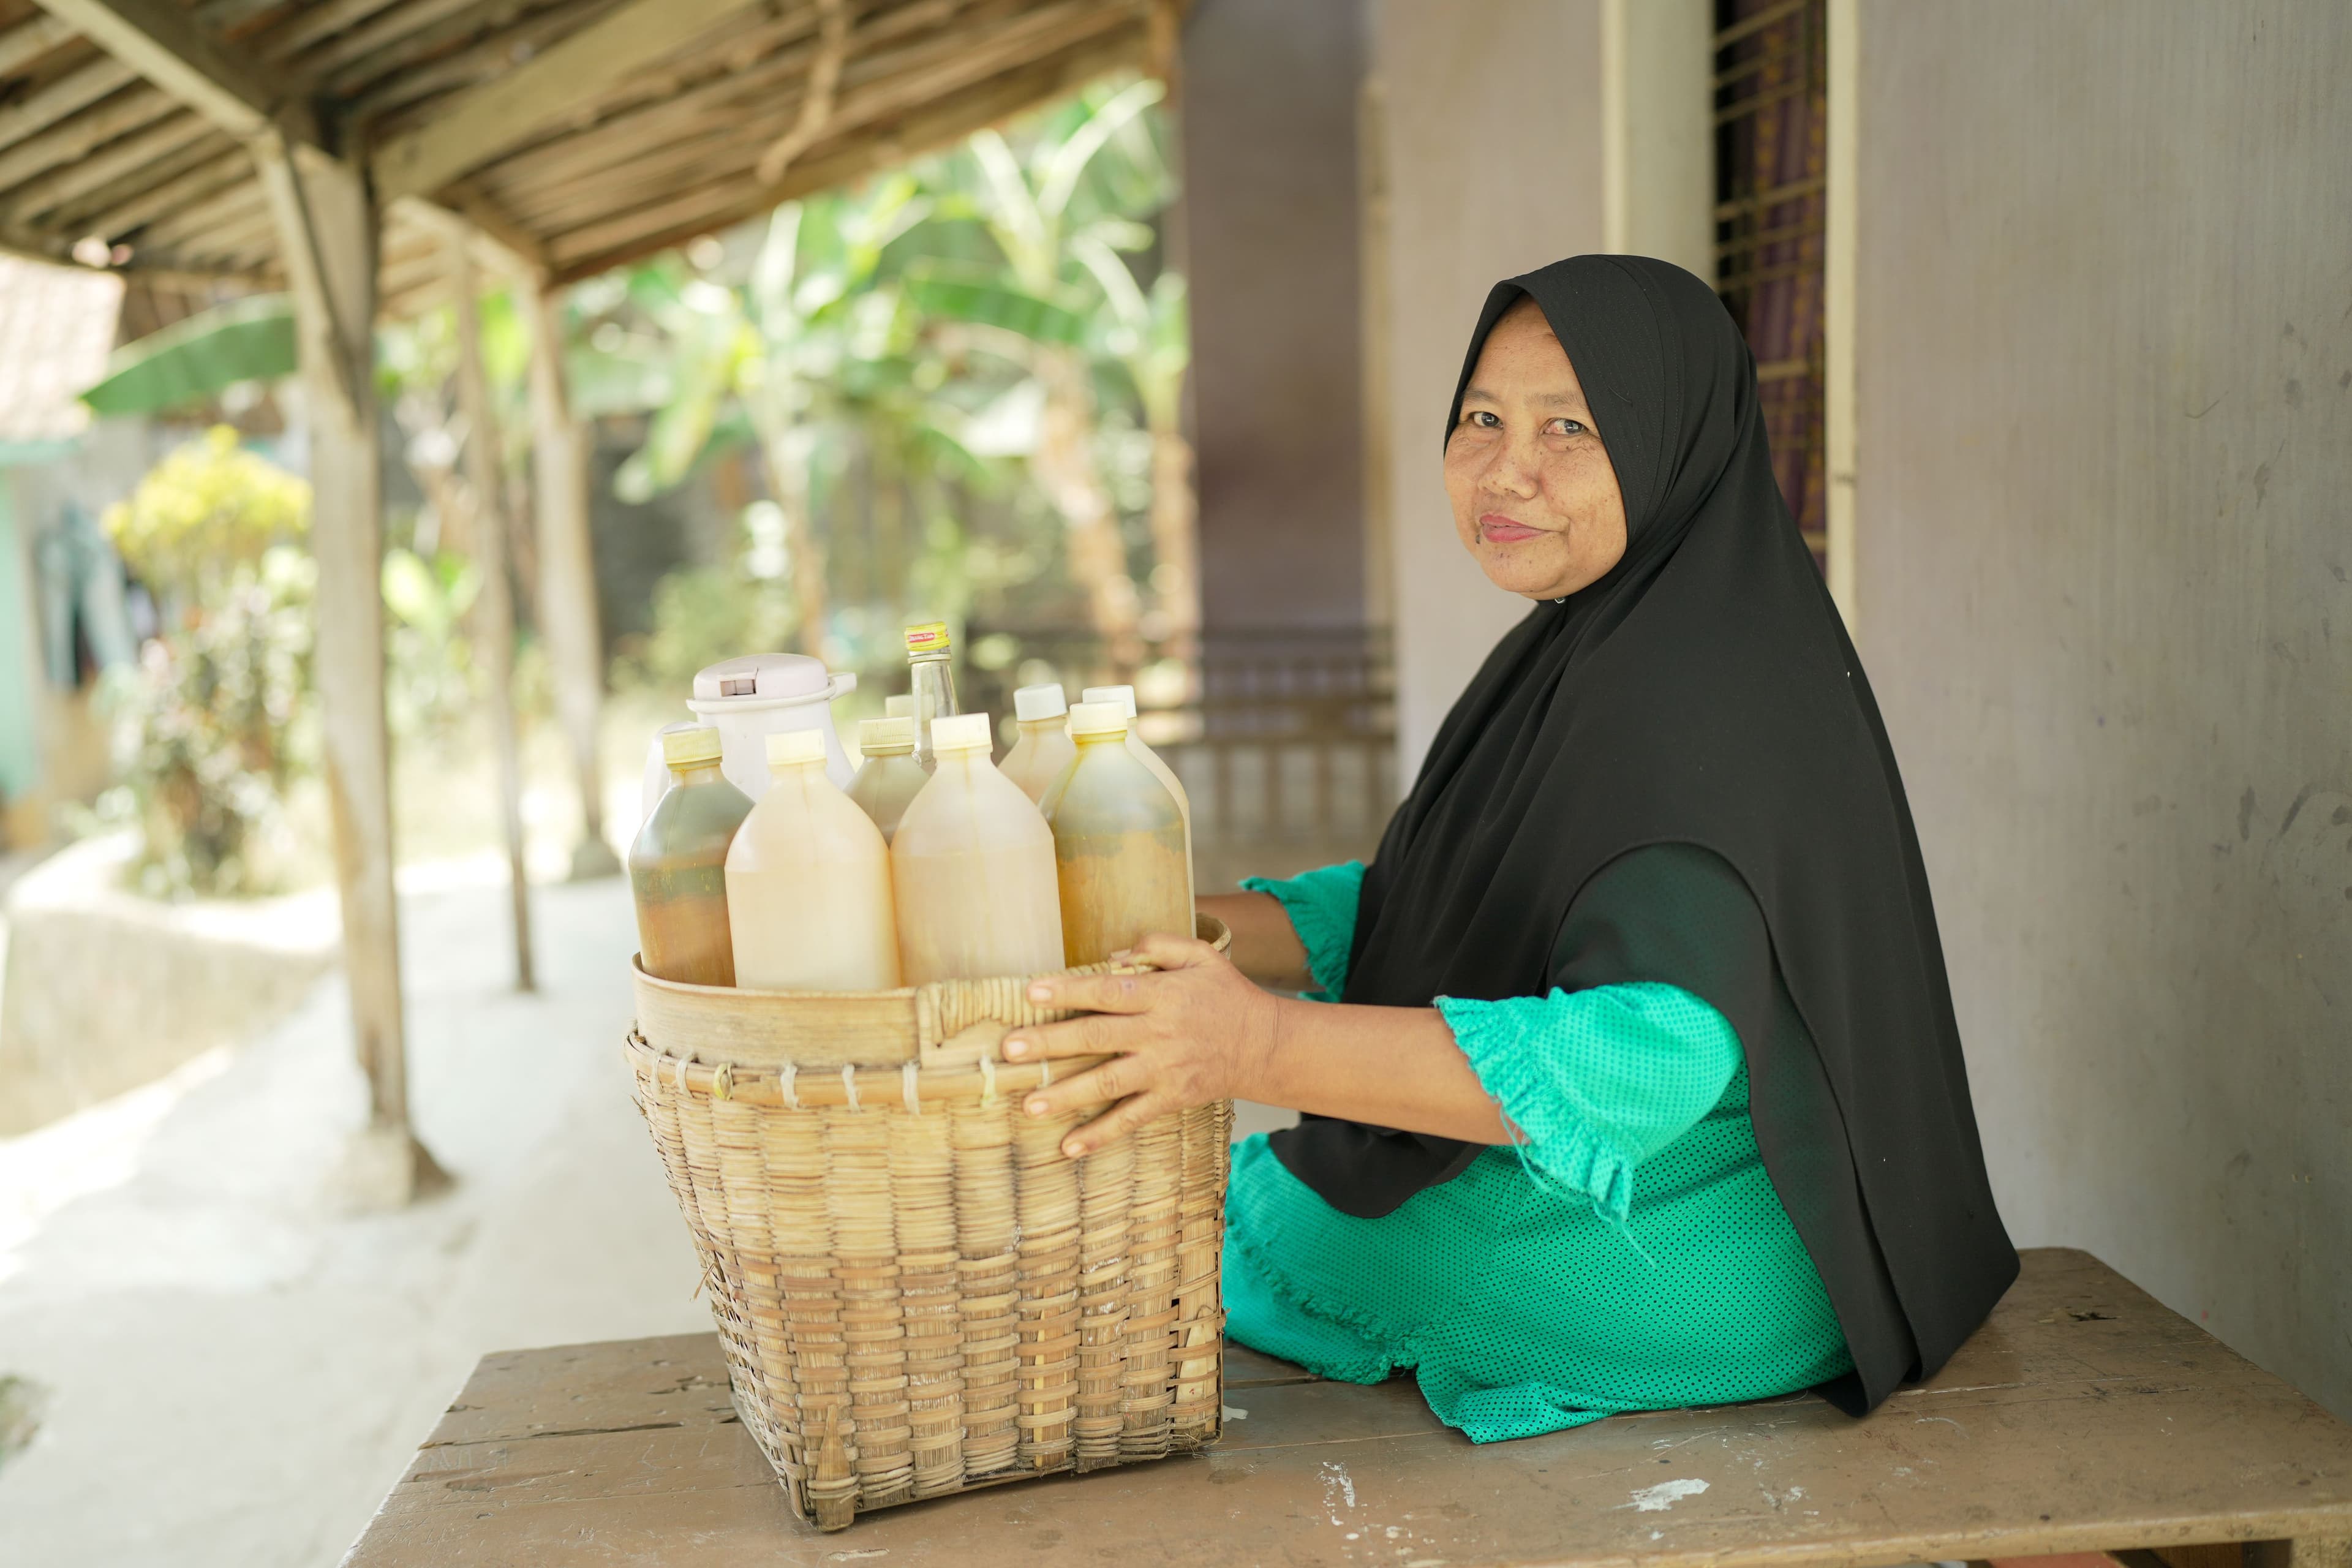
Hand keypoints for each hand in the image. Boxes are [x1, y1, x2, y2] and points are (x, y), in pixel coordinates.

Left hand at [1002, 932, 1279, 1157]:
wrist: (1265, 1046)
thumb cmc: (1226, 995)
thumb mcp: (1201, 955)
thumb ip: (1158, 946)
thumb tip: (1114, 954)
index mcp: (1162, 994)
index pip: (1107, 990)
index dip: (1069, 990)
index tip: (1030, 992)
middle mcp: (1159, 1033)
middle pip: (1097, 1037)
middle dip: (1051, 1043)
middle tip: (1010, 1051)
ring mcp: (1163, 1070)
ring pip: (1107, 1083)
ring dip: (1066, 1095)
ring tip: (1029, 1104)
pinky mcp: (1170, 1099)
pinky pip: (1130, 1119)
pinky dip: (1100, 1135)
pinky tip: (1068, 1147)